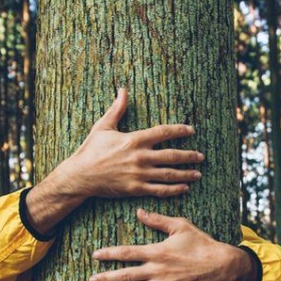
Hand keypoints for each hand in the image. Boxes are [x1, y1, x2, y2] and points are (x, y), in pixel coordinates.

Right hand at [53, 87, 204, 198]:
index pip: (163, 132)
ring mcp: (139, 174)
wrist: (80, 176)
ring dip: (186, 174)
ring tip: (198, 173)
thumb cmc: (90, 150)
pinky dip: (173, 190)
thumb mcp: (103, 127)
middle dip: (189, 155)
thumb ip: (117, 109)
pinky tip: (184, 188)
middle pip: (172, 155)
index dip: (179, 130)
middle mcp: (140, 157)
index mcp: (134, 139)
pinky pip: (159, 189)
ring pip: (169, 174)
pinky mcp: (136, 189)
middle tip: (201, 156)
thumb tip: (122, 90)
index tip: (191, 130)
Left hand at [90, 209, 258, 280]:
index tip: (95, 256)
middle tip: (91, 280)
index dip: (109, 254)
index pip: (127, 252)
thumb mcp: (180, 225)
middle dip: (106, 278)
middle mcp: (156, 270)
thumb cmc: (200, 243)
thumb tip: (138, 212)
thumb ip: (157, 220)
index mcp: (156, 251)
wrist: (219, 264)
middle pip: (125, 275)